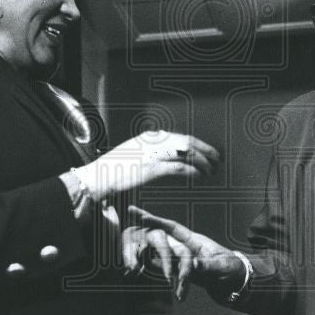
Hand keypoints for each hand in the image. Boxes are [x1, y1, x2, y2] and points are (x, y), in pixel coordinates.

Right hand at [74, 131, 218, 201]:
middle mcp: (153, 141)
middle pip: (187, 141)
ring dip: (203, 161)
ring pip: (187, 153)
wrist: (97, 177)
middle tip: (217, 158)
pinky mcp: (152, 168)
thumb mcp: (132, 154)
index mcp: (149, 137)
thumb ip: (148, 152)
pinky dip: (193, 171)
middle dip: (205, 149)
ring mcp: (153, 154)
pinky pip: (179, 168)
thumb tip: (163, 156)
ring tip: (212, 169)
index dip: (197, 143)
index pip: (179, 137)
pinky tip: (200, 176)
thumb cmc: (112, 170)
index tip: (207, 150)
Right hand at [124, 206, 243, 300]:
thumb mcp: (222, 267)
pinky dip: (155, 272)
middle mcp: (185, 248)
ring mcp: (182, 261)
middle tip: (131, 238)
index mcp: (195, 241)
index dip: (156, 221)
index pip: (172, 227)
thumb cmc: (233, 271)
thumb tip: (194, 264)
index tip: (139, 215)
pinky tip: (140, 272)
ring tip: (133, 267)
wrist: (237, 286)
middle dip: (145, 238)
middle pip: (162, 242)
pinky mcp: (183, 274)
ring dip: (150, 262)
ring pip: (162, 258)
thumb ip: (208, 265)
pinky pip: (165, 271)